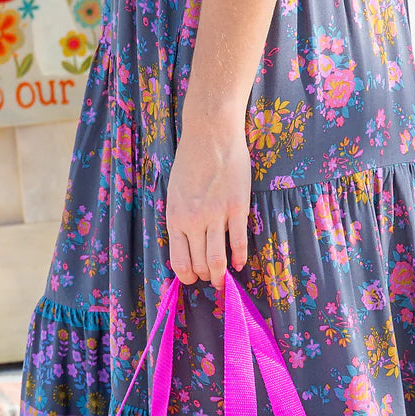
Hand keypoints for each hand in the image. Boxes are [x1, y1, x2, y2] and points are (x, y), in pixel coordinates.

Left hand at [165, 110, 250, 289]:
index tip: (193, 280)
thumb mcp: (174, 193)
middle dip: (206, 277)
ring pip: (217, 260)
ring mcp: (216, 215)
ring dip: (220, 275)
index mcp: (175, 218)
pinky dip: (239, 258)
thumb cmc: (190, 162)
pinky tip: (239, 264)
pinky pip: (239, 242)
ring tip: (224, 280)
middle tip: (212, 280)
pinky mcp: (236, 208)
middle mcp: (193, 221)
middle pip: (200, 264)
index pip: (179, 261)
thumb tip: (186, 244)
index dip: (187, 277)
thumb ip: (180, 219)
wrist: (210, 135)